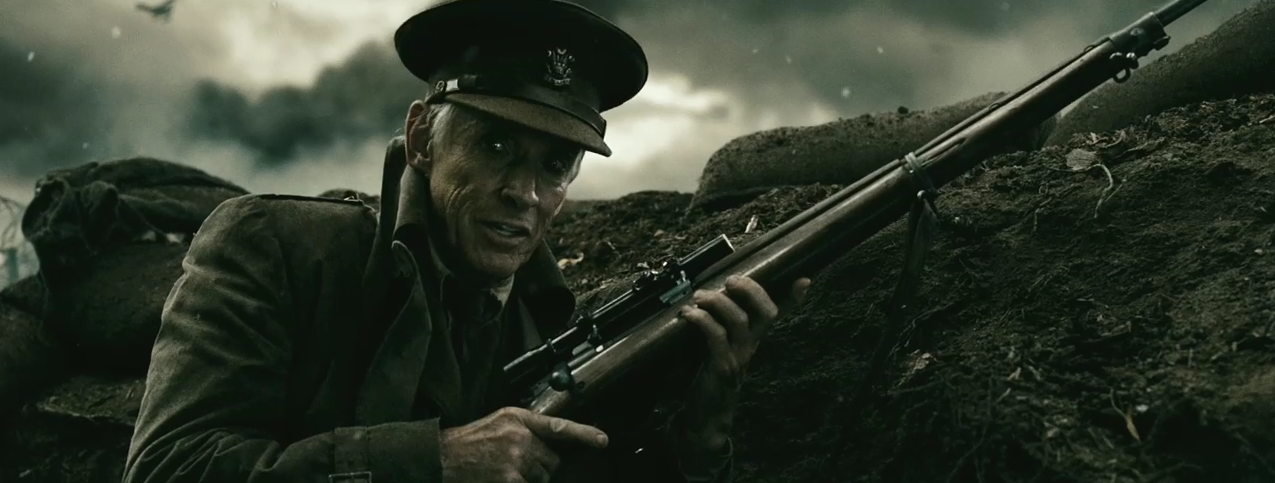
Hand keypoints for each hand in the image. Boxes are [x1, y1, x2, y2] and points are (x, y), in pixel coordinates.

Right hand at [440, 406, 608, 482]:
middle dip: (541, 465)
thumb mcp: (500, 420)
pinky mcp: (509, 480)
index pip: (559, 426)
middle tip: (517, 463)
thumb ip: (527, 426)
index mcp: (519, 419)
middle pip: (552, 460)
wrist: (442, 457)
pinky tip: (504, 479)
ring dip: (530, 479)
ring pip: (543, 477)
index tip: (602, 441)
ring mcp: (515, 461)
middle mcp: (520, 438)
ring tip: (505, 471)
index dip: (584, 435)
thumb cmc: (471, 440)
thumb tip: (551, 441)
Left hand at [674, 275, 810, 453]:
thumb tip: (707, 299)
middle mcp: (750, 347)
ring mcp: (738, 357)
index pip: (779, 316)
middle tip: (730, 280)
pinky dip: (701, 320)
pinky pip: (716, 336)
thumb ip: (720, 327)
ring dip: (717, 301)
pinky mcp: (721, 367)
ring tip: (699, 296)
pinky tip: (688, 314)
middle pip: (766, 313)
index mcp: (752, 339)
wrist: (706, 417)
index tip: (803, 280)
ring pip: (739, 320)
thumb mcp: (719, 348)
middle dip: (751, 290)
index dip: (793, 299)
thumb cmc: (710, 377)